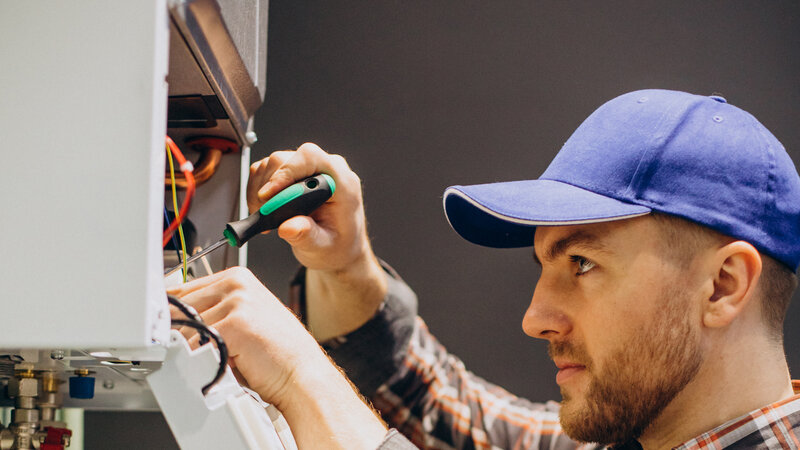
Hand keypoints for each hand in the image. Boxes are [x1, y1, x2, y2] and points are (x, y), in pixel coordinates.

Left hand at [166, 267, 386, 448]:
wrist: (302, 375)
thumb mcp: (243, 321)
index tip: (164, 329)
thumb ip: (213, 312)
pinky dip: (202, 360)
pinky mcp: (235, 324)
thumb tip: (173, 320)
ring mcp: (237, 301)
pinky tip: (222, 364)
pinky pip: (197, 344)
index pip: (183, 289)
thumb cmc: (276, 354)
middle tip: (194, 352)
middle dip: (180, 334)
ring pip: (187, 328)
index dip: (172, 314)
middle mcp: (237, 284)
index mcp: (238, 278)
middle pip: (180, 307)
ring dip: (195, 350)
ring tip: (218, 359)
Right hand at [247, 143, 386, 340]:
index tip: (270, 195)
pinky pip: (269, 173)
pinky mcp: (295, 178)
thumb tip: (291, 226)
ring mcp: (311, 172)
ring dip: (262, 188)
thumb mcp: (323, 249)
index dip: (287, 172)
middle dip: (270, 183)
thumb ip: (308, 237)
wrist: (340, 254)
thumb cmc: (337, 251)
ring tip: (264, 216)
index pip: (311, 159)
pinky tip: (264, 212)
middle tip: (263, 210)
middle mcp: (327, 171)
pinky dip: (260, 190)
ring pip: (275, 163)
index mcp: (341, 182)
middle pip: (289, 158)